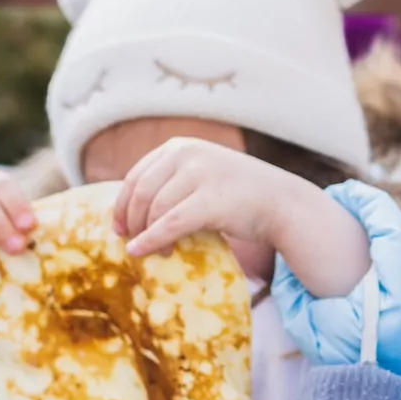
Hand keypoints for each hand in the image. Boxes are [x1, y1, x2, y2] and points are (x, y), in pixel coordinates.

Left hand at [114, 137, 298, 258]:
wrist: (282, 203)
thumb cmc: (239, 194)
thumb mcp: (202, 174)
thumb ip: (171, 181)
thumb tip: (129, 209)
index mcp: (180, 146)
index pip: (136, 176)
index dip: (121, 205)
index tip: (118, 227)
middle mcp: (187, 153)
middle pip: (141, 193)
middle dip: (131, 221)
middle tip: (131, 243)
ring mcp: (200, 174)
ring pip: (154, 210)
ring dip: (146, 235)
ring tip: (154, 252)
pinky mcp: (210, 200)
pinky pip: (170, 224)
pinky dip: (151, 240)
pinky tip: (141, 252)